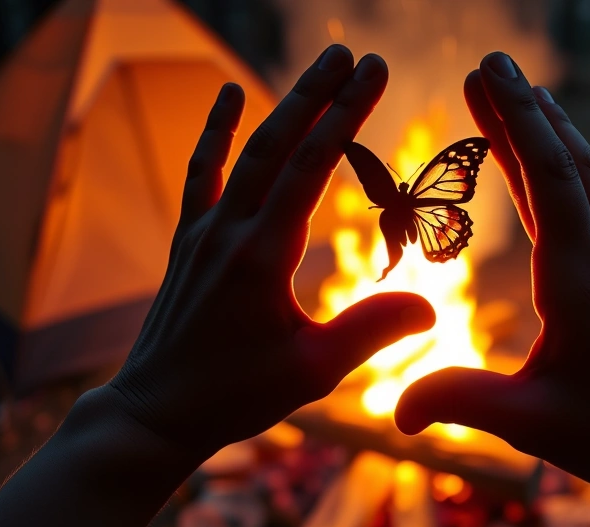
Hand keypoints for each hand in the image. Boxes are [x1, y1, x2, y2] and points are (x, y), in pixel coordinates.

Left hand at [107, 46, 434, 458]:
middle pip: (279, 145)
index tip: (374, 74)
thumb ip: (371, 330)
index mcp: (263, 257)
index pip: (312, 168)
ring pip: (247, 153)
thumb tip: (431, 306)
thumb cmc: (236, 394)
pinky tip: (228, 94)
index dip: (346, 116)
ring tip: (318, 68)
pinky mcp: (190, 239)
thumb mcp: (314, 371)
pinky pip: (204, 173)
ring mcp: (204, 231)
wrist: (158, 409)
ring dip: (283, 105)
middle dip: (319, 94)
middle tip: (356, 54)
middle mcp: (230, 231)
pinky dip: (216, 132)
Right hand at [395, 53, 589, 507]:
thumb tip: (393, 411)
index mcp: (579, 280)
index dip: (515, 120)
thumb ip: (461, 403)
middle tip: (493, 64)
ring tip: (532, 97)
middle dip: (527, 111)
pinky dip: (579, 172)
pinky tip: (572, 173)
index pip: (547, 179)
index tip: (488, 71)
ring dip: (558, 134)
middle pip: (568, 164)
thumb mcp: (532, 425)